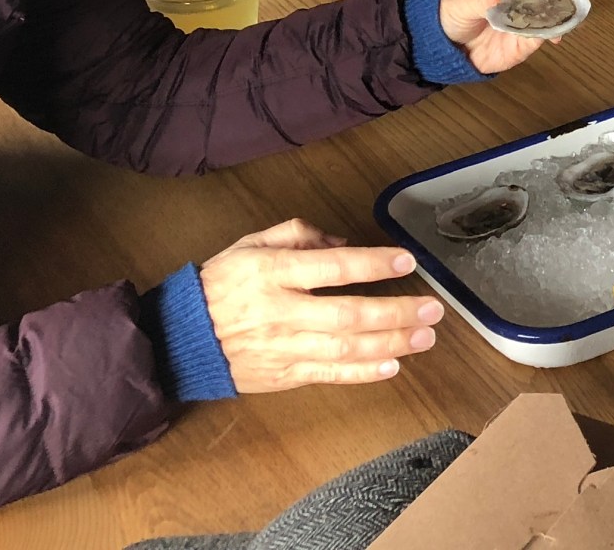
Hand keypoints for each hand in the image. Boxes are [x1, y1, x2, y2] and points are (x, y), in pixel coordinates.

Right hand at [197, 218, 443, 391]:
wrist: (181, 338)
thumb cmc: (221, 284)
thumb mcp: (252, 245)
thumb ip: (298, 236)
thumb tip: (344, 242)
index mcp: (272, 273)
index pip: (332, 267)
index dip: (373, 264)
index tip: (406, 261)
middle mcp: (280, 312)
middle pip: (348, 315)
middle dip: (395, 312)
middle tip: (432, 308)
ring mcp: (282, 348)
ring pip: (345, 348)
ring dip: (391, 344)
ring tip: (425, 336)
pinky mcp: (283, 376)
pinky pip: (329, 374)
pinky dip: (362, 372)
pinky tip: (392, 366)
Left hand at [439, 0, 590, 73]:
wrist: (442, 44)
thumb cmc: (448, 11)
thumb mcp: (461, 2)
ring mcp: (525, 14)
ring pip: (551, 9)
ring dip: (564, 12)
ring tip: (573, 16)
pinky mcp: (525, 37)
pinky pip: (543, 33)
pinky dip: (553, 33)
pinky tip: (557, 36)